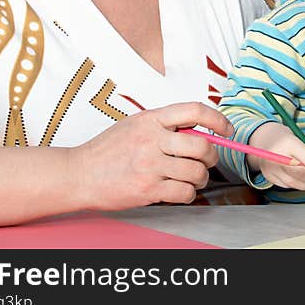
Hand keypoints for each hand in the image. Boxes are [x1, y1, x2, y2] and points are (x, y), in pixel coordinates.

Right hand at [71, 101, 231, 209]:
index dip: (218, 119)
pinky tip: (181, 191)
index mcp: (152, 118)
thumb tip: (199, 131)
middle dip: (212, 156)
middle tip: (208, 161)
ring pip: (196, 172)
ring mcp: (150, 165)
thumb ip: (165, 124)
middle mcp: (152, 139)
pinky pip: (184, 192)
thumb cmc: (107, 150)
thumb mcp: (136, 124)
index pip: (195, 110)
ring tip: (193, 178)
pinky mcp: (147, 189)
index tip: (226, 130)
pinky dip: (189, 194)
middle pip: (202, 145)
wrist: (78, 174)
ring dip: (201, 178)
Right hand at [248, 122, 304, 190]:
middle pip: (301, 173)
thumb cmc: (287, 138)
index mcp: (288, 142)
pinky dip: (299, 185)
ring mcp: (271, 168)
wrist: (263, 139)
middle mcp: (277, 156)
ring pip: (295, 183)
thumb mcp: (304, 139)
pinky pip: (288, 185)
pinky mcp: (269, 177)